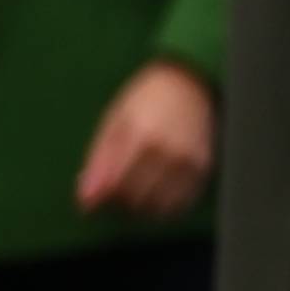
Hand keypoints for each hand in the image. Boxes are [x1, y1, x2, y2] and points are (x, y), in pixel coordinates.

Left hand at [72, 57, 216, 220]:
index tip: (96, 191)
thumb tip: (85, 202)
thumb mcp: (113, 124)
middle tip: (114, 188)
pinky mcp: (204, 170)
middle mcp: (169, 153)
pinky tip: (156, 190)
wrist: (190, 82)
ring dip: (140, 207)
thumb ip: (98, 163)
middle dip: (118, 202)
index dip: (99, 197)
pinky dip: (163, 206)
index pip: (114, 189)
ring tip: (135, 189)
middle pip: (135, 201)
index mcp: (141, 138)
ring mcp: (190, 163)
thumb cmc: (145, 100)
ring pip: (158, 208)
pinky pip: (179, 205)